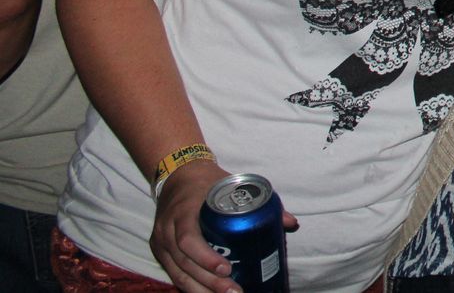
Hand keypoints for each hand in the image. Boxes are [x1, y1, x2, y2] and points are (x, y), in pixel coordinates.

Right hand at [150, 161, 300, 292]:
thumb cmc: (208, 182)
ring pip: (178, 274)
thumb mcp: (232, 185)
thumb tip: (291, 223)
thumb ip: (260, 203)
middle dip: (209, 282)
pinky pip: (174, 274)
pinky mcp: (159, 251)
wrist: (178, 175)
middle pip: (185, 263)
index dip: (206, 258)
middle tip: (234, 291)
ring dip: (201, 290)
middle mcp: (167, 230)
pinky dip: (190, 287)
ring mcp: (161, 242)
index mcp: (183, 212)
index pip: (189, 240)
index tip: (227, 269)